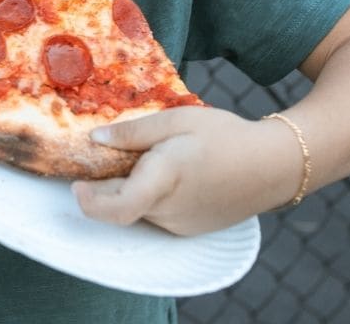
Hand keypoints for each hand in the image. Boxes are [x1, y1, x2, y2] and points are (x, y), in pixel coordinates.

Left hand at [72, 107, 297, 235]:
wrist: (273, 166)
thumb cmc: (225, 136)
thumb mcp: (178, 119)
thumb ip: (134, 131)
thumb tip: (95, 139)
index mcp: (163, 179)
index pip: (117, 208)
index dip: (90, 202)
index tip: (76, 184)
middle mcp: (168, 209)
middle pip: (121, 203)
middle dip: (106, 183)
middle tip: (109, 154)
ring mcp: (179, 224)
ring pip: (138, 208)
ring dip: (131, 187)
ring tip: (154, 156)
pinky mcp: (189, 229)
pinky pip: (157, 214)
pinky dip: (151, 196)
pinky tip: (171, 171)